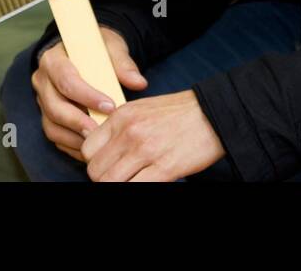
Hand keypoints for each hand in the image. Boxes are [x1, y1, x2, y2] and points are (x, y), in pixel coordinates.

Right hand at [31, 25, 147, 162]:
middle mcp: (43, 81)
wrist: (85, 52)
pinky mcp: (48, 117)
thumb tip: (138, 83)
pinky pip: (56, 136)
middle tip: (102, 131)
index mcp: (54, 60)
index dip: (87, 96)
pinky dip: (73, 145)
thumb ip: (123, 64)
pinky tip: (93, 147)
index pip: (66, 80)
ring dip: (75, 138)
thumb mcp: (110, 48)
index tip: (110, 106)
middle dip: (79, 122)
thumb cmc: (97, 50)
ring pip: (52, 126)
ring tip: (99, 143)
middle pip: (55, 107)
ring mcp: (43, 101)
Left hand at [80, 89, 225, 180]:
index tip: (108, 166)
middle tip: (121, 178)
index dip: (95, 163)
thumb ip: (118, 128)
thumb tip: (98, 149)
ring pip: (110, 183)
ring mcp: (146, 151)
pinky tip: (147, 183)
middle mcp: (129, 132)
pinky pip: (135, 189)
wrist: (213, 113)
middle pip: (95, 171)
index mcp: (121, 117)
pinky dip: (136, 190)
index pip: (87, 150)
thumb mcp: (141, 109)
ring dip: (119, 186)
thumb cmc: (178, 114)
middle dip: (105, 180)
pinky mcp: (165, 168)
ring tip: (134, 180)